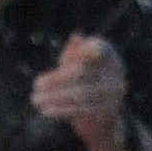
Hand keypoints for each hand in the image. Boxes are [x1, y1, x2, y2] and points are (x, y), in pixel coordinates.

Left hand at [33, 34, 130, 150]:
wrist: (103, 113)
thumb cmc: (85, 78)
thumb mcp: (78, 61)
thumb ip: (75, 50)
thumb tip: (76, 37)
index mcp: (108, 55)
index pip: (98, 49)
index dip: (79, 54)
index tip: (61, 62)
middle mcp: (115, 72)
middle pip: (82, 74)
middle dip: (56, 80)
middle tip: (36, 85)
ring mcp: (112, 93)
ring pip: (79, 94)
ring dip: (54, 97)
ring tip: (36, 99)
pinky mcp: (106, 111)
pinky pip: (81, 110)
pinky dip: (61, 110)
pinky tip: (46, 110)